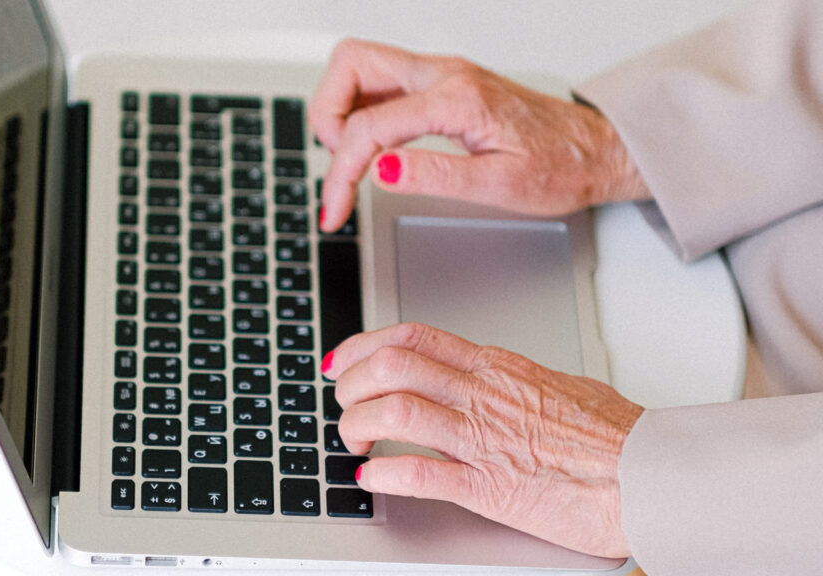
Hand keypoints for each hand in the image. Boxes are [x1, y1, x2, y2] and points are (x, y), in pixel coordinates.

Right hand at [310, 39, 649, 231]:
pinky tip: (373, 150)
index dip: (340, 173)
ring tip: (352, 162)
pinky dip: (360, 112)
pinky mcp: (441, 84)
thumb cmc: (557, 167)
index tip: (333, 211)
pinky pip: (381, 82)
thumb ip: (435, 174)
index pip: (368, 126)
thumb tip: (382, 170)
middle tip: (339, 167)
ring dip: (340, 111)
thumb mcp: (499, 185)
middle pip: (350, 63)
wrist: (592, 150)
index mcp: (456, 99)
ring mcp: (440, 73)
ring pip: (360, 66)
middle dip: (326, 117)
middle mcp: (444, 74)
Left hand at [322, 323, 644, 557]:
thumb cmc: (615, 436)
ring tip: (353, 442)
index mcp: (497, 368)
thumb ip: (510, 380)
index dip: (364, 344)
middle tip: (342, 404)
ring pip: (394, 412)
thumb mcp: (554, 386)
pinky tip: (372, 481)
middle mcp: (483, 395)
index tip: (342, 360)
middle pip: (391, 367)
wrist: (652, 474)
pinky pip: (420, 474)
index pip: (414, 337)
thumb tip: (486, 376)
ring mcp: (483, 438)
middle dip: (351, 384)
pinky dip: (384, 477)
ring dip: (358, 426)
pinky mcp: (489, 487)